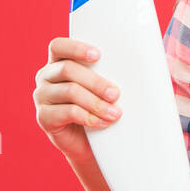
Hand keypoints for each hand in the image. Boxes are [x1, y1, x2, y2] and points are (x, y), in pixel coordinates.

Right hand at [32, 36, 122, 164]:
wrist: (93, 144)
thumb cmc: (103, 108)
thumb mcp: (108, 87)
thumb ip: (115, 71)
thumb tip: (146, 59)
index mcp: (59, 62)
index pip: (58, 46)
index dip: (76, 48)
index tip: (98, 55)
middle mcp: (46, 77)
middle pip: (67, 69)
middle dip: (96, 81)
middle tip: (117, 93)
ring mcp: (42, 97)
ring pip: (69, 92)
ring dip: (95, 102)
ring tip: (116, 113)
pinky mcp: (43, 118)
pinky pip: (66, 113)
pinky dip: (88, 117)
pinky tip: (103, 123)